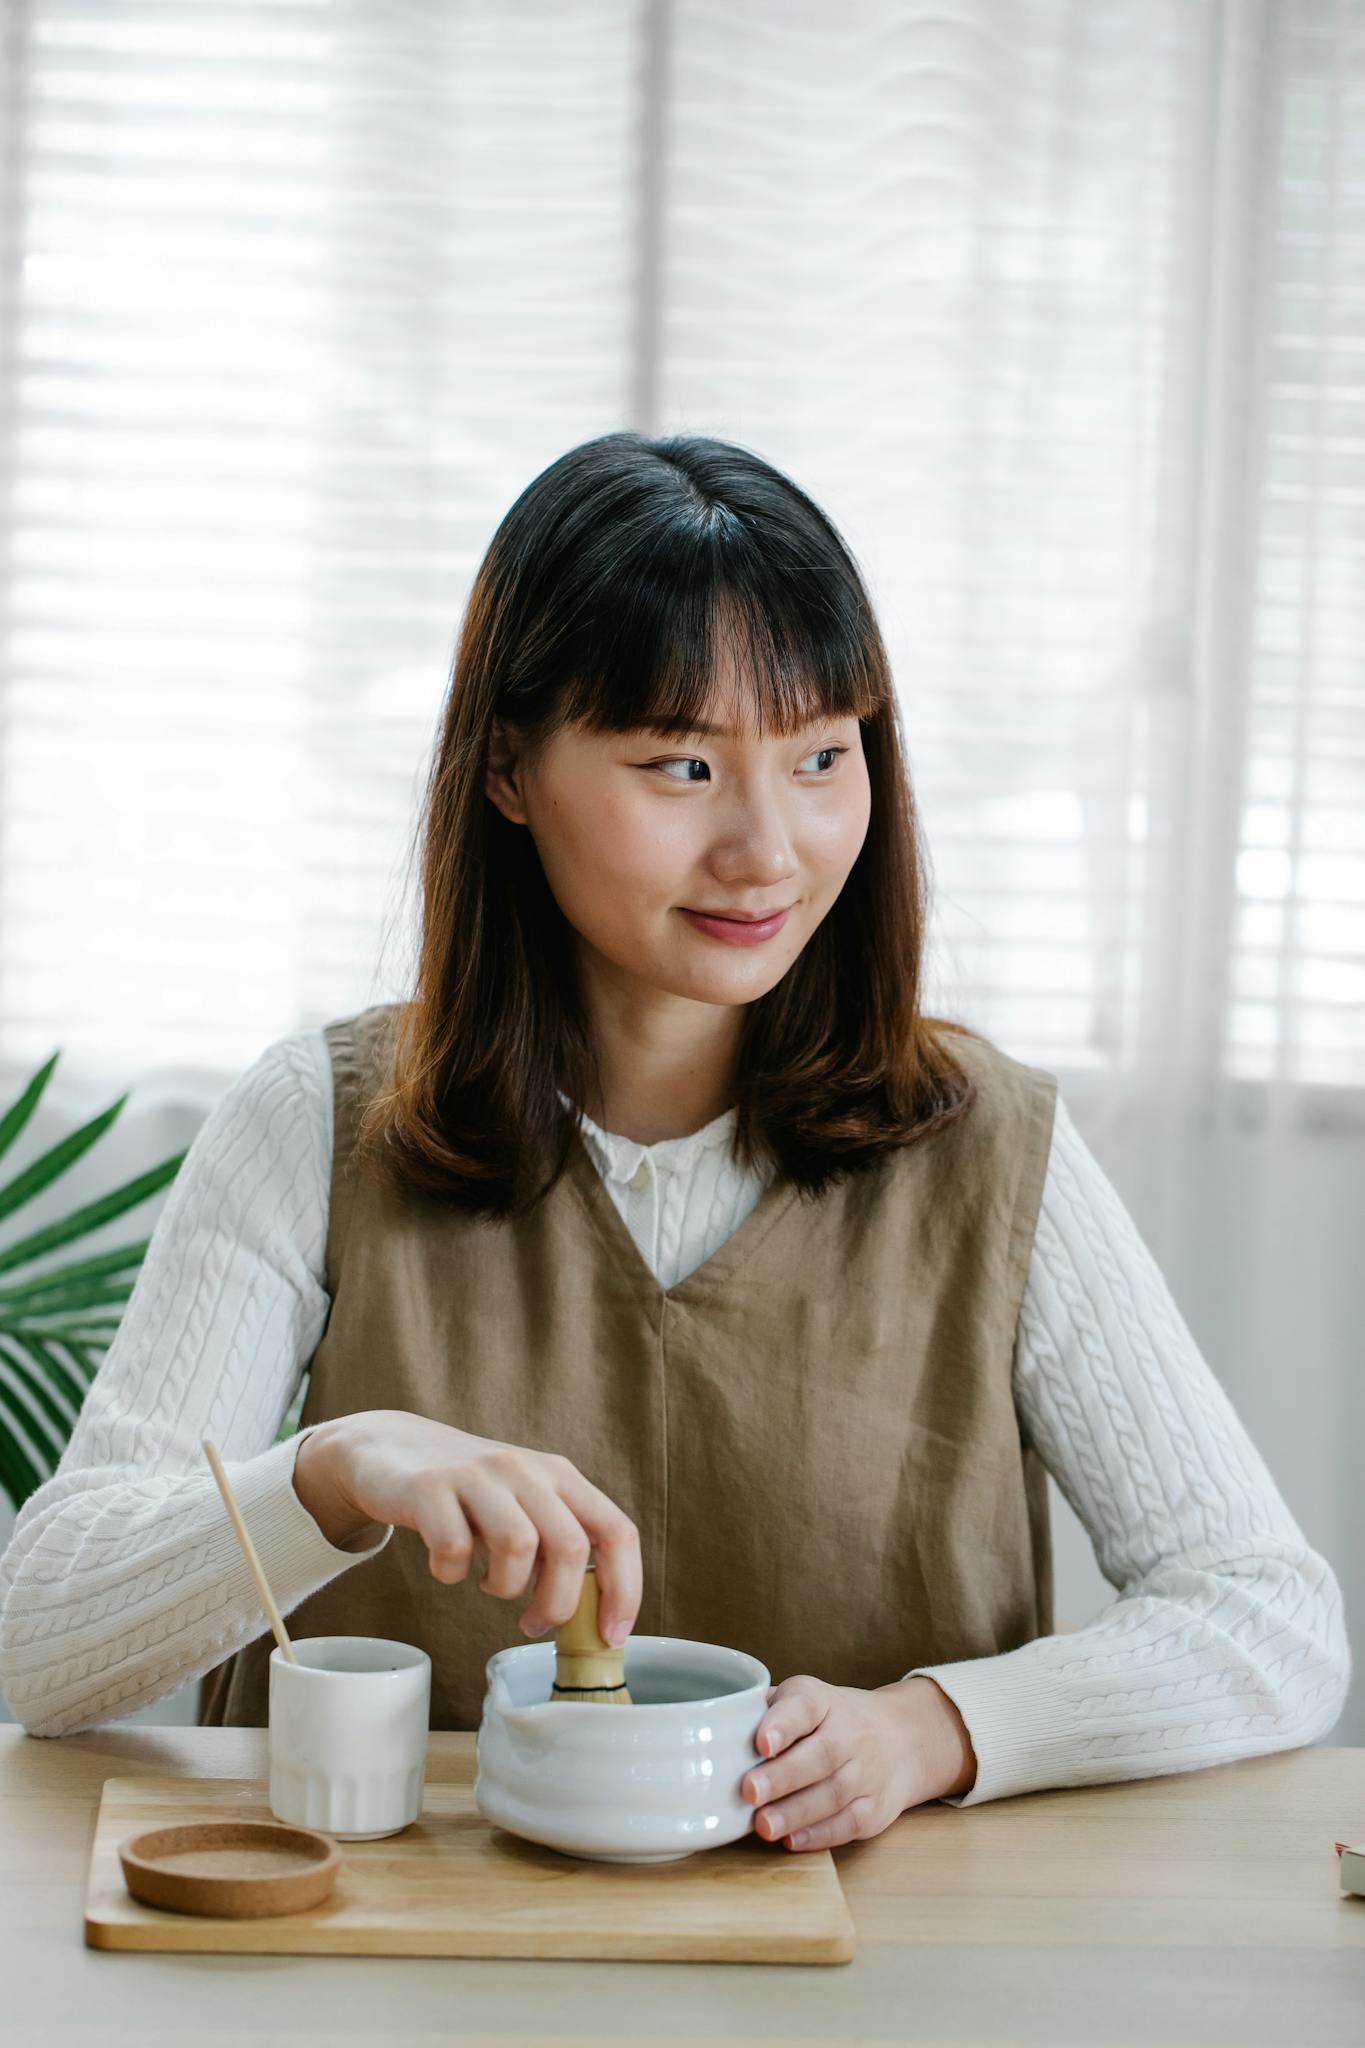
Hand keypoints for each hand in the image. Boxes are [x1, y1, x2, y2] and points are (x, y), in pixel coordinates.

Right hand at [291, 1410, 641, 1643]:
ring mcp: (477, 1475)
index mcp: (560, 1476)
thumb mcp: (523, 1507)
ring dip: (504, 1588)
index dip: (625, 1588)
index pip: (616, 1531)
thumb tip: (586, 1614)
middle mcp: (525, 1469)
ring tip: (487, 1584)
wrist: (391, 1448)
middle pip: (569, 1547)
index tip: (611, 1636)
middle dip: (557, 1604)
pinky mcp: (429, 1487)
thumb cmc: (467, 1494)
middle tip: (533, 1623)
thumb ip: (555, 1548)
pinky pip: (454, 1548)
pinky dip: (452, 1573)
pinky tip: (449, 1566)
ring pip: (517, 1546)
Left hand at [740, 1673, 977, 1851]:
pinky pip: (848, 1823)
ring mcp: (867, 1772)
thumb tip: (712, 1734)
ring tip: (763, 1825)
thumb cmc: (830, 1720)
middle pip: (820, 1755)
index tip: (761, 1742)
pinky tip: (792, 1839)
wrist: (901, 1738)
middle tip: (749, 1791)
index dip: (783, 1723)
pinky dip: (819, 1834)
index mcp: (823, 1701)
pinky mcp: (876, 1809)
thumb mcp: (802, 1700)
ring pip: (833, 1794)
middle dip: (783, 1776)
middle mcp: (850, 1733)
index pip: (805, 1705)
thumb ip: (763, 1712)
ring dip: (796, 1813)